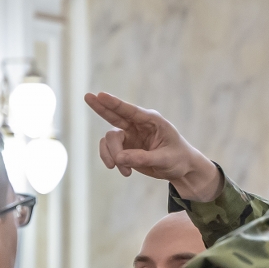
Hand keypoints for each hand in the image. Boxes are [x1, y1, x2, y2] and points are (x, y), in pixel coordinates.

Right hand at [84, 91, 221, 201]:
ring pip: (110, 139)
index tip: (101, 95)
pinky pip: (110, 151)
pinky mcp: (125, 148)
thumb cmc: (179, 159)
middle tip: (87, 96)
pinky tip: (124, 172)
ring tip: (123, 169)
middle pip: (114, 114)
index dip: (115, 103)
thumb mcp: (165, 159)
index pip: (131, 111)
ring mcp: (130, 136)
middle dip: (101, 107)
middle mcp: (138, 125)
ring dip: (112, 154)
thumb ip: (143, 158)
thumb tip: (120, 158)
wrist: (181, 170)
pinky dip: (112, 161)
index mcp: (152, 121)